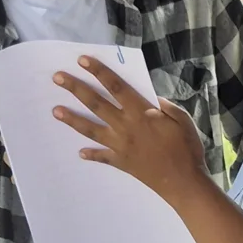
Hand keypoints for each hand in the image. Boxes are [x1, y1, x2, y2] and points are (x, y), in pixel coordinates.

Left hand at [52, 57, 210, 205]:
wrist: (183, 182)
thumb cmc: (186, 149)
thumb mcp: (182, 119)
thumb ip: (165, 106)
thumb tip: (151, 97)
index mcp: (141, 113)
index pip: (116, 87)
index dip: (99, 72)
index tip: (82, 60)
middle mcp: (125, 127)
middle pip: (96, 104)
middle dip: (76, 89)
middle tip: (57, 78)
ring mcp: (120, 146)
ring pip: (91, 129)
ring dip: (72, 119)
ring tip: (55, 111)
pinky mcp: (122, 162)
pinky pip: (103, 157)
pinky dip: (92, 154)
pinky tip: (81, 152)